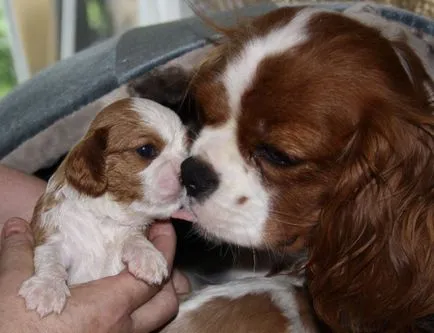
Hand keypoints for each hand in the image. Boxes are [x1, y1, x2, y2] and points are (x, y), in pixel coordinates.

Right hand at [0, 217, 181, 332]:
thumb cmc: (15, 332)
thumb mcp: (12, 290)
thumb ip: (20, 253)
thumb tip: (16, 227)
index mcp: (107, 307)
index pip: (155, 274)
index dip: (164, 246)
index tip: (162, 227)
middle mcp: (121, 331)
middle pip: (167, 302)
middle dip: (169, 275)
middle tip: (156, 254)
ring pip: (156, 322)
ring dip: (155, 298)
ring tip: (142, 277)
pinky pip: (139, 332)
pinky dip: (140, 315)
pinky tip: (120, 304)